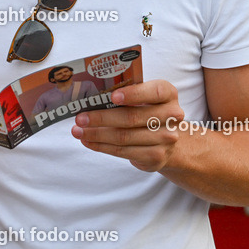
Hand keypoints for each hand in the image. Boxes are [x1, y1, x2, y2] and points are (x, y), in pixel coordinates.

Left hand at [70, 80, 184, 171]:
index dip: (134, 94)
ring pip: (124, 136)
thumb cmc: (148, 112)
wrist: (169, 142)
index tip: (112, 96)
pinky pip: (123, 151)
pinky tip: (88, 141)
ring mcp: (165, 139)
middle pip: (132, 117)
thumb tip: (91, 97)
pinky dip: (101, 146)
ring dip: (96, 134)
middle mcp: (171, 116)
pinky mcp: (155, 156)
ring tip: (78, 131)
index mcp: (168, 94)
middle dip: (102, 118)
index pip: (155, 92)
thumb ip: (126, 94)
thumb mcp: (144, 98)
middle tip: (80, 118)